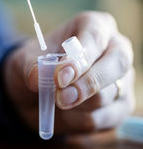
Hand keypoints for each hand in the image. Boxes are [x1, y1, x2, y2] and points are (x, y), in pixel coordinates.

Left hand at [4, 11, 134, 134]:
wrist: (36, 92)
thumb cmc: (36, 67)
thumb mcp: (25, 62)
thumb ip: (30, 67)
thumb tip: (36, 78)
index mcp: (95, 27)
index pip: (95, 37)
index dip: (80, 58)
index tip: (60, 77)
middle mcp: (115, 49)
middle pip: (117, 63)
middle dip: (88, 83)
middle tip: (62, 97)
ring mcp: (122, 79)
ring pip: (110, 94)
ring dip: (79, 106)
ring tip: (57, 103)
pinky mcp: (121, 105)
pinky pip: (107, 118)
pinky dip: (81, 121)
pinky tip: (67, 115)